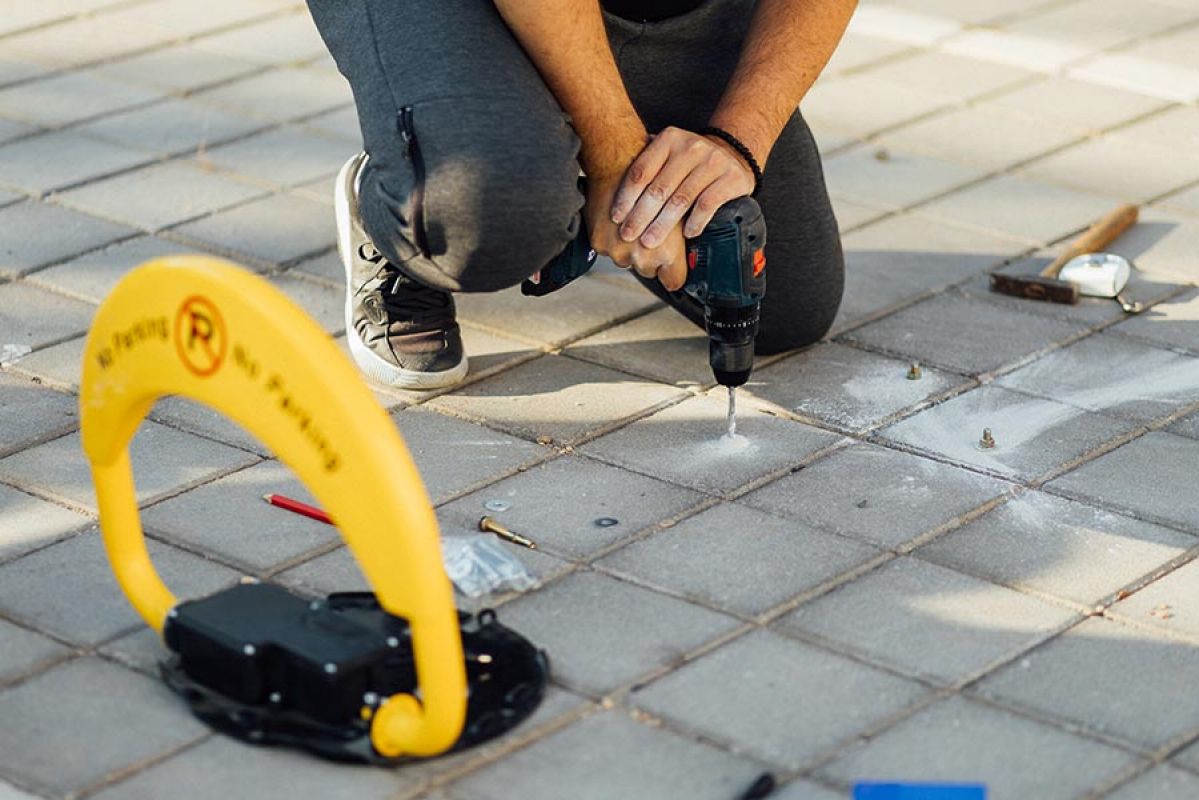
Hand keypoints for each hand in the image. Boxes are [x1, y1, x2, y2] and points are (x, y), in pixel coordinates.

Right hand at [584, 174, 686, 290]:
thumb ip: (680, 239)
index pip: (674, 282)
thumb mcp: (678, 212)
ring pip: (626, 261)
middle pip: (649, 272)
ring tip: (632, 223)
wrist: (619, 163)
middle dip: (650, 257)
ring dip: (629, 248)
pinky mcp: (599, 244)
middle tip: (649, 233)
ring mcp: (619, 252)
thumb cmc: (654, 184)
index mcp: (667, 253)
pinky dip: (611, 239)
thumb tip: (686, 256)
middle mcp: (642, 257)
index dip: (674, 274)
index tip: (672, 270)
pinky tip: (617, 221)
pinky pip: (607, 250)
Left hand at [609, 126, 754, 246]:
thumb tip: (606, 188)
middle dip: (640, 216)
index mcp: (669, 139)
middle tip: (628, 235)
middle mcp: (690, 147)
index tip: (616, 217)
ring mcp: (712, 162)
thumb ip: (646, 164)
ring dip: (663, 225)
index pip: (641, 171)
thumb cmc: (690, 162)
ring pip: (681, 199)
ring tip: (650, 241)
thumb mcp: (668, 153)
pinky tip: (686, 234)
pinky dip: (694, 222)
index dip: (626, 197)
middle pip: (659, 188)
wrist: (732, 154)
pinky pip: (707, 204)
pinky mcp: (730, 178)